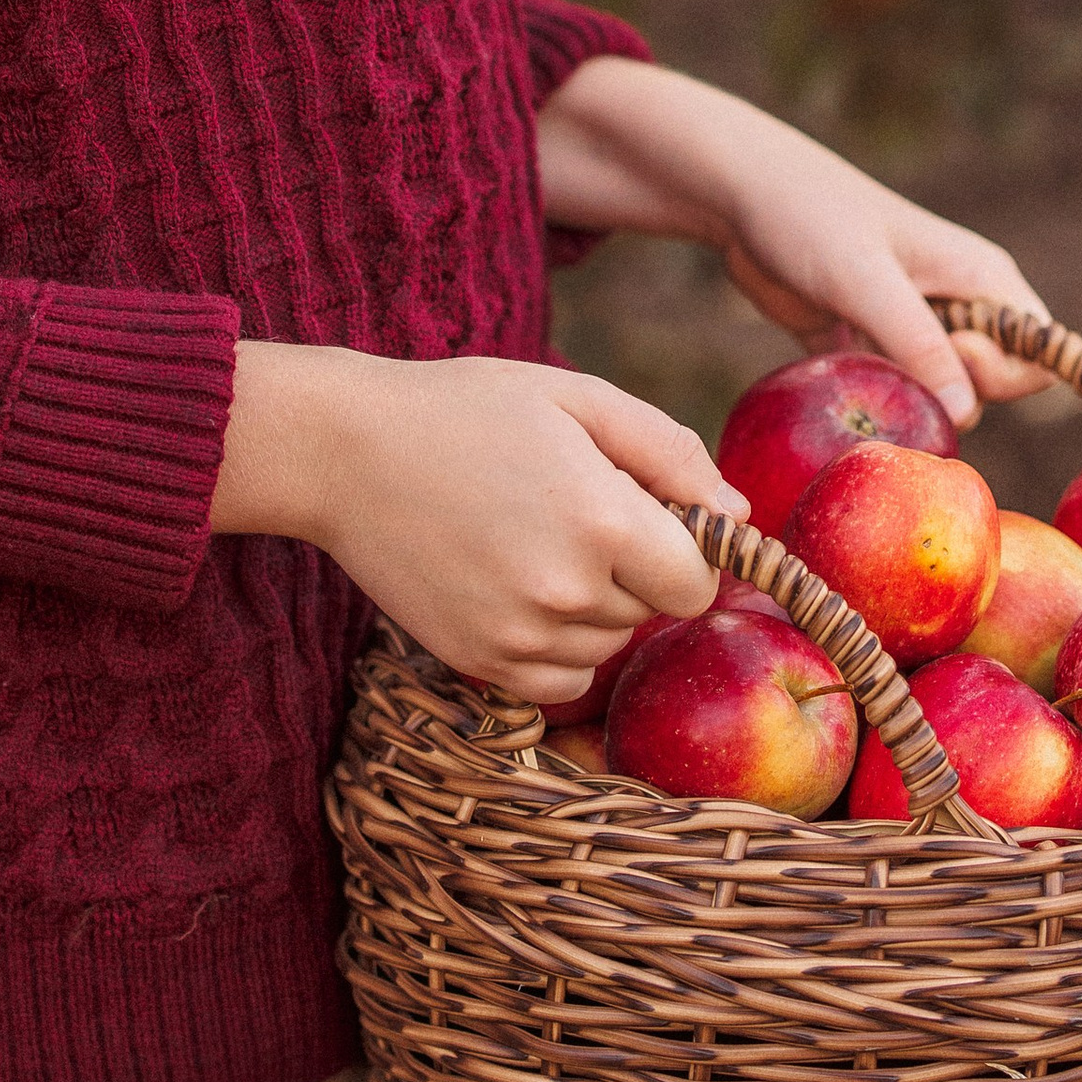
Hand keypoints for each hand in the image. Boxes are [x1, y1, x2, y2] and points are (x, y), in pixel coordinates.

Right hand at [211, 342, 740, 705]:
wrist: (346, 452)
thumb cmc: (467, 410)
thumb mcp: (575, 398)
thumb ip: (669, 452)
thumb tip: (735, 516)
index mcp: (604, 521)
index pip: (698, 582)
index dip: (682, 549)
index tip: (644, 516)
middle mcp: (568, 592)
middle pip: (649, 612)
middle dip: (630, 569)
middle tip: (565, 509)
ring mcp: (520, 637)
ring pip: (605, 647)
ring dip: (591, 607)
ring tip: (529, 540)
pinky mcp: (480, 663)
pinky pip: (561, 683)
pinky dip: (556, 648)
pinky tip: (515, 588)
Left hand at [533, 57, 1053, 424]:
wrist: (736, 194)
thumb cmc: (809, 217)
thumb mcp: (866, 281)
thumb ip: (919, 345)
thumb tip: (968, 414)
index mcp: (980, 277)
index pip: (1037, 354)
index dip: (1003, 374)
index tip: (950, 354)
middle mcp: (956, 302)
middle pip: (989, 384)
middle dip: (951, 396)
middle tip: (895, 367)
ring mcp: (910, 323)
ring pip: (937, 393)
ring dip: (908, 405)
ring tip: (862, 380)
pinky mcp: (866, 341)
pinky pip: (890, 394)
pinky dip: (873, 405)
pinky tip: (843, 395)